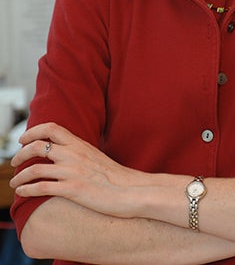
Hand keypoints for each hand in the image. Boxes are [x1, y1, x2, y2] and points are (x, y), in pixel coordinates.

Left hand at [10, 122, 153, 217]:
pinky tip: (22, 193)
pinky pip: (42, 187)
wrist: (132, 190)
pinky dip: (27, 189)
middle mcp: (73, 154)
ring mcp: (72, 171)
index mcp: (80, 144)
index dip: (32, 131)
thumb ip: (80, 152)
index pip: (51, 128)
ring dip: (19, 176)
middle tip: (15, 162)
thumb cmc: (116, 177)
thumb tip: (67, 152)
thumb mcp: (96, 157)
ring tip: (14, 183)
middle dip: (20, 153)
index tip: (23, 139)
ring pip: (35, 168)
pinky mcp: (72, 189)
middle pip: (37, 145)